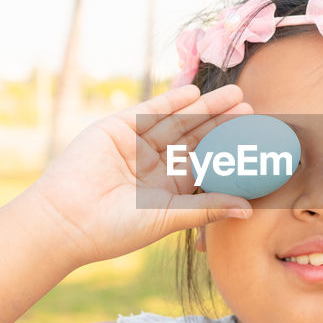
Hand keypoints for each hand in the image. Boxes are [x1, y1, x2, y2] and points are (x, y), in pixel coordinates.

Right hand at [27, 84, 254, 265]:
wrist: (66, 221)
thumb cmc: (115, 229)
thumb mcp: (167, 218)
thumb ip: (207, 209)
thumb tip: (248, 210)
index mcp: (168, 189)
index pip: (205, 165)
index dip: (230, 152)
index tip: (256, 142)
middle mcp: (154, 165)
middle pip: (195, 139)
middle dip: (223, 125)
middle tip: (252, 112)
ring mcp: (135, 145)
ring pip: (177, 122)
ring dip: (204, 108)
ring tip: (235, 97)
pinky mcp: (116, 129)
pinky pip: (149, 111)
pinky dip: (170, 101)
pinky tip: (194, 92)